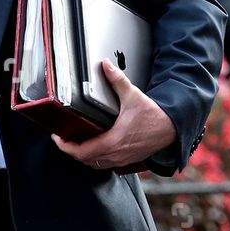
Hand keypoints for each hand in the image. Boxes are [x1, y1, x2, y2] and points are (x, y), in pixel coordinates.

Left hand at [51, 58, 175, 172]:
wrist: (172, 128)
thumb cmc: (154, 115)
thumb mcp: (133, 95)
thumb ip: (117, 80)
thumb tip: (106, 65)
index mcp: (113, 141)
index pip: (81, 151)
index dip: (65, 147)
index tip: (57, 138)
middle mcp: (116, 154)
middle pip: (84, 159)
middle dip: (71, 150)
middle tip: (63, 139)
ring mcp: (121, 159)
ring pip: (94, 164)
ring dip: (83, 155)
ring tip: (74, 143)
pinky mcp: (126, 160)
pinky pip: (105, 164)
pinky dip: (95, 158)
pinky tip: (93, 148)